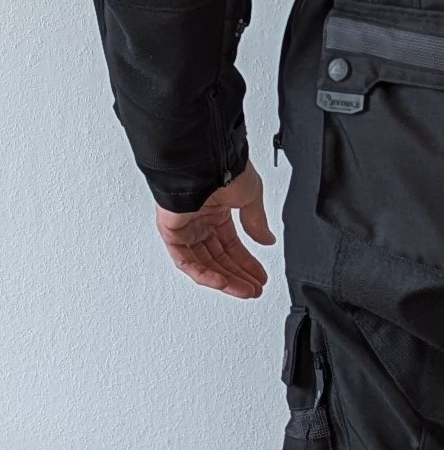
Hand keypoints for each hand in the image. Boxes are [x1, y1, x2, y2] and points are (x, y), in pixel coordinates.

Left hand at [155, 161, 275, 299]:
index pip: (231, 245)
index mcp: (216, 209)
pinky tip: (222, 282)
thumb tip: (267, 239)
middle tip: (254, 289)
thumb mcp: (250, 196)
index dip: (247, 263)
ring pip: (203, 263)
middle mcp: (198, 220)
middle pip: (219, 257)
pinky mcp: (170, 231)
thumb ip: (256, 222)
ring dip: (225, 280)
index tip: (259, 276)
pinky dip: (203, 274)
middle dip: (238, 276)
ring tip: (244, 291)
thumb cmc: (221, 166)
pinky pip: (184, 261)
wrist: (202, 159)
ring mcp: (184, 226)